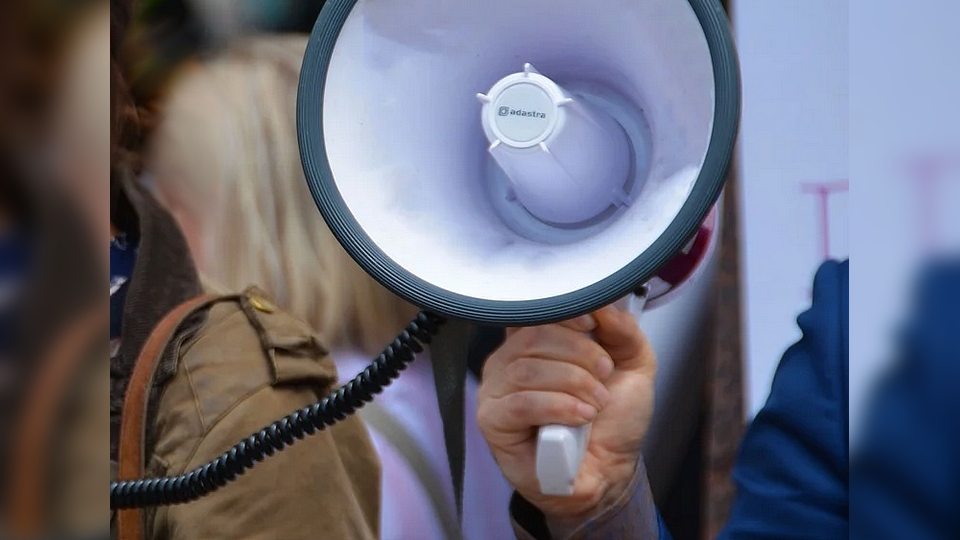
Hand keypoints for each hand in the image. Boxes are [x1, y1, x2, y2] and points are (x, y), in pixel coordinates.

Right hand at [477, 305, 655, 522]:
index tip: (591, 325)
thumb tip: (602, 304)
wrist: (609, 470)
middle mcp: (509, 361)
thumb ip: (623, 330)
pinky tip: (580, 417)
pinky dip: (557, 407)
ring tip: (595, 404)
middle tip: (604, 376)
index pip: (535, 310)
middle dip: (579, 354)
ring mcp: (495, 390)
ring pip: (526, 369)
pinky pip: (520, 403)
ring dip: (573, 384)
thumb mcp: (632, 365)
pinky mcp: (493, 421)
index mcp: (535, 341)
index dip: (562, 312)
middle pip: (532, 337)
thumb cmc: (612, 420)